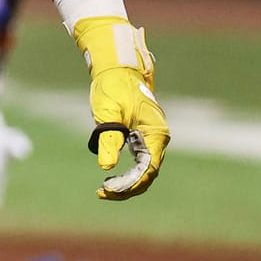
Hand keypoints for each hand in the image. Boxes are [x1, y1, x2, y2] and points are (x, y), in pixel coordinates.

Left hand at [72, 17, 170, 199]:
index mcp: (156, 133)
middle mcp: (158, 137)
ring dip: (127, 182)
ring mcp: (151, 137)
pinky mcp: (142, 136)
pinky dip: (127, 172)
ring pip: (144, 169)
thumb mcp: (108, 113)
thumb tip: (106, 168)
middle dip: (127, 187)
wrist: (116, 67)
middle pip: (147, 173)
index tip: (109, 190)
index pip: (147, 169)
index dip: (130, 184)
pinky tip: (112, 180)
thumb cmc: (113, 87)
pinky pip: (139, 160)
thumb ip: (109, 139)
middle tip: (102, 193)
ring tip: (104, 191)